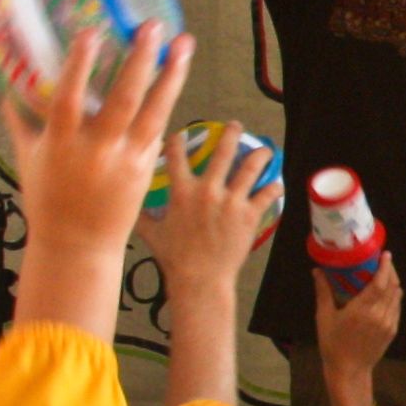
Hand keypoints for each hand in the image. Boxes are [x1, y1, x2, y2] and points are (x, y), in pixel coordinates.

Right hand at [2, 30, 190, 340]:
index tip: (91, 31)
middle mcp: (96, 150)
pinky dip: (167, 103)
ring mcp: (124, 160)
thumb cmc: (47, 201)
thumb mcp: (28, 160)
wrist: (77, 247)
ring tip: (183, 44)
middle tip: (152, 26)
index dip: (78, 65)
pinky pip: (159, 130)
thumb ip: (21, 124)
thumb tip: (7, 92)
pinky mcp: (144, 170)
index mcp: (61, 144)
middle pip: (123, 99)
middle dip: (140, 60)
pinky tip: (175, 76)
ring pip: (154, 112)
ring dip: (171, 76)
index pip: (68, 97)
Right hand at [150, 133, 276, 309]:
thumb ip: (141, 217)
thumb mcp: (152, 234)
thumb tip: (128, 209)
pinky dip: (273, 187)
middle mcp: (207, 190)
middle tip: (235, 126)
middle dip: (231, 133)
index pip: (177, 156)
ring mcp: (230, 201)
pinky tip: (277, 183)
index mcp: (182, 192)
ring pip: (250, 168)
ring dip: (260, 154)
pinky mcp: (249, 215)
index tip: (181, 134)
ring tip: (266, 149)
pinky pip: (266, 195)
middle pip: (222, 152)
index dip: (178, 141)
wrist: (200, 279)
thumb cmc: (174, 258)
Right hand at [318, 255, 404, 382]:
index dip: (385, 266)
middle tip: (383, 261)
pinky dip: (393, 296)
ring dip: (393, 282)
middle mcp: (379, 315)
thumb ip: (323, 292)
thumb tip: (317, 271)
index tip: (385, 254)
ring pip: (397, 296)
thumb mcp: (324, 317)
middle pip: (392, 286)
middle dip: (390, 270)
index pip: (380, 283)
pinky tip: (385, 292)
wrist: (349, 370)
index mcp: (362, 310)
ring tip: (384, 273)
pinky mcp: (392, 330)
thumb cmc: (333, 344)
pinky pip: (396, 307)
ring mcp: (388, 323)